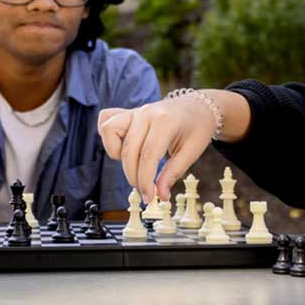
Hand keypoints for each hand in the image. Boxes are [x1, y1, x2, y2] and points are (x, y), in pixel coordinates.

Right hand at [98, 98, 215, 203]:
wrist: (198, 107)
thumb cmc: (197, 128)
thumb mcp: (192, 152)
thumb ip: (173, 173)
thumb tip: (160, 196)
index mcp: (165, 121)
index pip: (148, 156)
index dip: (145, 181)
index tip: (148, 197)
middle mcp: (147, 113)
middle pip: (129, 150)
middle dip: (134, 176)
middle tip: (144, 190)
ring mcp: (135, 111)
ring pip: (110, 131)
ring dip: (117, 153)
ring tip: (134, 164)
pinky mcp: (128, 112)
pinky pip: (106, 120)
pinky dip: (108, 136)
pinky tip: (121, 148)